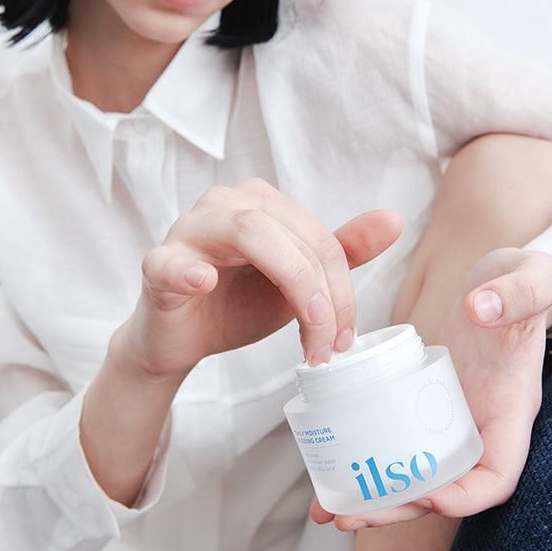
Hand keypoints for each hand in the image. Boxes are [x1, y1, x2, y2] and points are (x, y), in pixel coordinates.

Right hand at [113, 178, 401, 378]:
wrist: (185, 339)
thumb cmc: (237, 305)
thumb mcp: (297, 283)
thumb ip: (340, 252)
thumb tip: (393, 220)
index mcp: (262, 204)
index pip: (318, 237)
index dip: (342, 289)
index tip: (345, 338)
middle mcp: (226, 204)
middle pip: (290, 234)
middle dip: (322, 294)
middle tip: (328, 346)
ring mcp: (188, 230)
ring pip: (247, 232)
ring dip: (289, 286)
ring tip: (305, 337)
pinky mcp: (158, 265)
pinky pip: (169, 262)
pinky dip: (188, 270)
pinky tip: (204, 282)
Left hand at [310, 247, 551, 529]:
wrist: (498, 284)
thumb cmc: (521, 287)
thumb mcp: (529, 281)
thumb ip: (517, 294)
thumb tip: (481, 309)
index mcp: (508, 410)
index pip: (497, 474)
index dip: (467, 496)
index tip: (430, 499)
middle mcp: (476, 424)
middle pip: (441, 488)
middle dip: (397, 508)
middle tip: (350, 516)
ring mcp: (444, 417)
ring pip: (410, 472)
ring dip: (371, 496)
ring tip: (326, 508)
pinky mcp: (416, 402)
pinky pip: (392, 438)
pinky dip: (363, 457)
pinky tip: (327, 463)